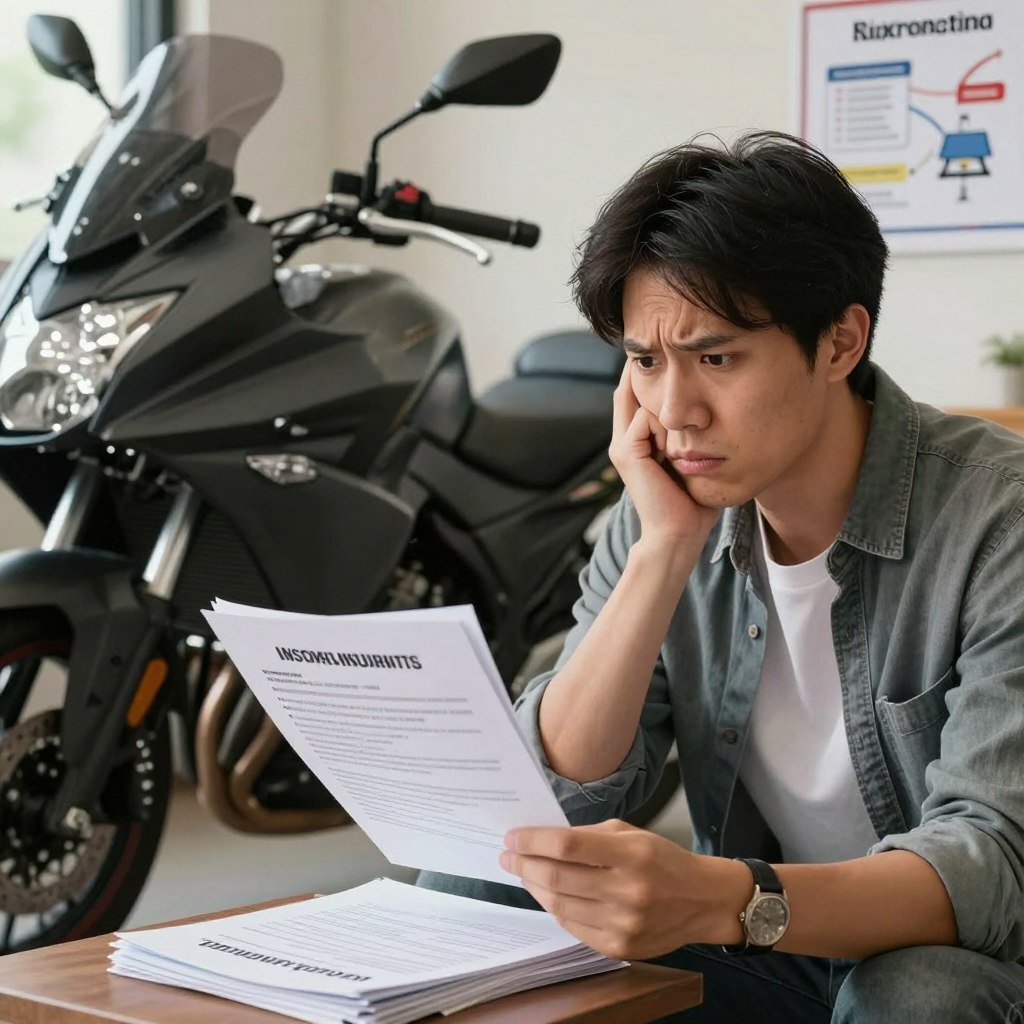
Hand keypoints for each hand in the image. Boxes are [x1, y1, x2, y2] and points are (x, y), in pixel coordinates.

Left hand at [499, 819, 746, 959]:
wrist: (702, 901)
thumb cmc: (663, 860)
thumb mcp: (631, 834)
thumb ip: (589, 835)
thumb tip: (544, 840)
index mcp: (631, 854)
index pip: (568, 845)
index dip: (533, 841)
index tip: (512, 837)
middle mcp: (628, 890)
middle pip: (558, 877)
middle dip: (524, 864)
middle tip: (508, 856)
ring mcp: (623, 923)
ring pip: (559, 904)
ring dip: (534, 887)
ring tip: (524, 873)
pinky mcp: (619, 946)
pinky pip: (572, 926)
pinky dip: (554, 908)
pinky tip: (548, 895)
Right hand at [610, 363, 718, 550]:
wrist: (679, 533)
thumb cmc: (692, 501)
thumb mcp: (692, 459)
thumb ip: (690, 436)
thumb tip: (709, 411)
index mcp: (636, 442)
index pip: (632, 395)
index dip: (644, 374)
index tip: (667, 354)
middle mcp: (623, 440)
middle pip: (626, 389)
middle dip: (644, 370)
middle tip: (665, 351)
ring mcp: (622, 446)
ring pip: (642, 401)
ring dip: (668, 405)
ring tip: (685, 431)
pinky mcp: (627, 454)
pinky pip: (646, 418)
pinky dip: (667, 425)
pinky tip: (679, 445)